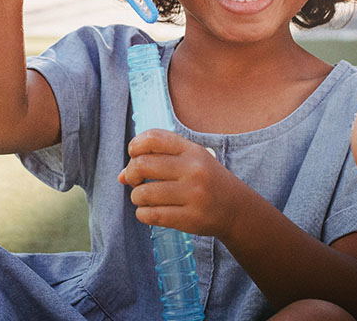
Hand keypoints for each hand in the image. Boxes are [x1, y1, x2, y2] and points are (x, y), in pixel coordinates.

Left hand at [117, 129, 244, 237]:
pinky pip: (151, 215)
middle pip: (142, 165)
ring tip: (143, 198)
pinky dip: (142, 214)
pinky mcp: (190, 219)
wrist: (236, 209)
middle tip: (133, 181)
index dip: (135, 146)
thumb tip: (120, 176)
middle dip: (130, 173)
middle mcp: (193, 170)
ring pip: (143, 193)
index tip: (134, 156)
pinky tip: (149, 212)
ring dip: (136, 197)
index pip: (153, 138)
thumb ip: (158, 160)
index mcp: (192, 150)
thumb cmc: (206, 180)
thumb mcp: (190, 160)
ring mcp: (193, 195)